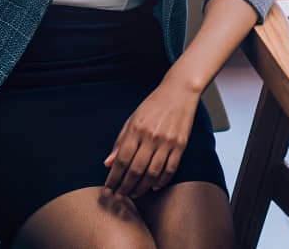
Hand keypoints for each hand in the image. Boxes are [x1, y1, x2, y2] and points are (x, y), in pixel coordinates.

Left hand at [104, 78, 198, 197]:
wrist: (179, 92)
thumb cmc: (153, 105)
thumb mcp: (132, 120)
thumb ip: (120, 142)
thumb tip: (108, 164)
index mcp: (136, 130)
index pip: (121, 160)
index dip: (113, 178)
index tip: (108, 189)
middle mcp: (151, 137)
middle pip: (135, 169)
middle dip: (125, 187)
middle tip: (119, 197)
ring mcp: (167, 142)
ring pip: (152, 172)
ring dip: (142, 187)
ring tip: (134, 194)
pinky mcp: (181, 145)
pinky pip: (170, 168)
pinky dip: (162, 181)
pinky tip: (154, 186)